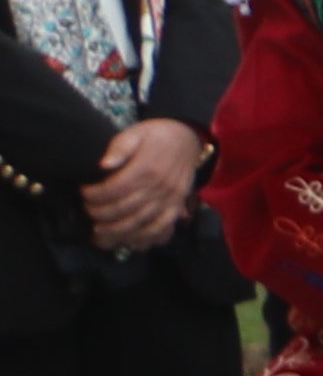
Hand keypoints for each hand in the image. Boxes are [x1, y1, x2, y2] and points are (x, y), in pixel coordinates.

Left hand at [77, 118, 196, 258]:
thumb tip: (104, 164)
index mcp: (147, 168)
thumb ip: (119, 147)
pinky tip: (130, 243)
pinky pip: (162, 229)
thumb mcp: (135, 133)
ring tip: (100, 234)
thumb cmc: (156, 136)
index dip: (94, 195)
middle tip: (88, 211)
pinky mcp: (177, 207)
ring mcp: (170, 200)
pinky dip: (146, 239)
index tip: (83, 192)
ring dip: (118, 232)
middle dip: (101, 214)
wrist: (187, 138)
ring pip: (141, 223)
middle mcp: (160, 187)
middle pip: (125, 209)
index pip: (115, 189)